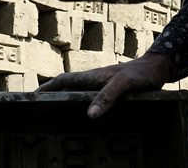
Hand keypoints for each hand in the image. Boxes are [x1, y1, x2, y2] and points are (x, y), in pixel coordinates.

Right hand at [36, 52, 172, 117]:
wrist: (156, 69)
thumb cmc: (139, 74)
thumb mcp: (123, 84)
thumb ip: (107, 96)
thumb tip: (90, 115)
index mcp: (91, 76)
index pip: (62, 81)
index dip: (46, 88)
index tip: (32, 97)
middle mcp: (93, 81)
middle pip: (66, 87)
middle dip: (51, 95)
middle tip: (38, 109)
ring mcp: (100, 86)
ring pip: (77, 94)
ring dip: (65, 100)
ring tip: (55, 114)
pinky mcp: (110, 92)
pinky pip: (91, 100)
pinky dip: (82, 107)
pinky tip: (85, 117)